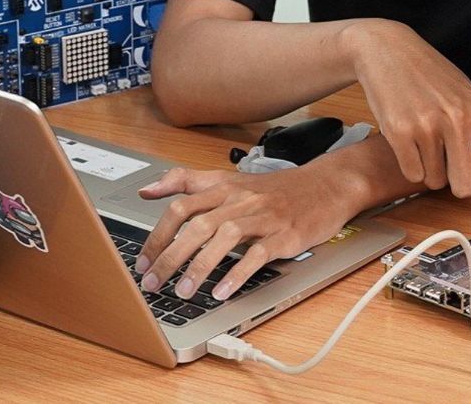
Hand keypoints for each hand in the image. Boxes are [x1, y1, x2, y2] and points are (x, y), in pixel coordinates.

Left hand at [134, 165, 361, 301]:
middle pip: (198, 224)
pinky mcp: (286, 234)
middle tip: (153, 283)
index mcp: (225, 186)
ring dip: (199, 267)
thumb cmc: (277, 189)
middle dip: (170, 256)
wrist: (327, 186)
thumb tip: (147, 190)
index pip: (182, 205)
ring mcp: (265, 216)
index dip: (158, 234)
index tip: (143, 261)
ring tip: (183, 291)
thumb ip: (188, 182)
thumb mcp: (231, 179)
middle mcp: (242, 199)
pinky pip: (258, 254)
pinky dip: (237, 273)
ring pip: (224, 237)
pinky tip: (222, 291)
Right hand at [344, 19, 470, 231]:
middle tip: (445, 155)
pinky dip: (409, 164)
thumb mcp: (464, 94)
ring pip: (435, 182)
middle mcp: (459, 119)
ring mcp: (428, 125)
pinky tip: (405, 135)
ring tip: (421, 132)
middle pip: (466, 187)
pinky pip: (412, 174)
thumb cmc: (430, 75)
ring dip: (428, 168)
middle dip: (455, 181)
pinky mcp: (399, 131)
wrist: (386, 49)